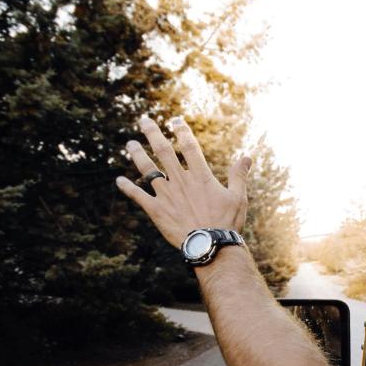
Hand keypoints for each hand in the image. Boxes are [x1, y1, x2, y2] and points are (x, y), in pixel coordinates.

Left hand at [115, 115, 250, 247]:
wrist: (210, 245)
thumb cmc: (227, 223)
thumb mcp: (238, 197)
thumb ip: (239, 175)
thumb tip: (247, 157)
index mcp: (200, 176)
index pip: (189, 146)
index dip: (181, 131)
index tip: (175, 120)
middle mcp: (180, 181)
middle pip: (163, 151)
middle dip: (153, 133)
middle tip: (144, 120)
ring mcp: (166, 195)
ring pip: (147, 170)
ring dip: (137, 155)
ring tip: (130, 144)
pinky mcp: (156, 210)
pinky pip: (138, 196)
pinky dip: (128, 188)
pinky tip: (119, 181)